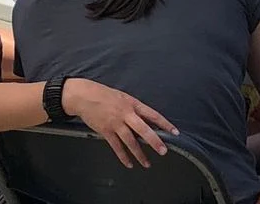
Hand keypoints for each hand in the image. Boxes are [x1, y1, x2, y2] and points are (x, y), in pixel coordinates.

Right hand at [62, 78, 178, 168]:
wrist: (85, 96)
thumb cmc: (105, 95)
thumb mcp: (124, 97)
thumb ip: (135, 109)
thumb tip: (148, 121)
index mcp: (133, 104)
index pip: (153, 115)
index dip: (164, 124)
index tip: (174, 132)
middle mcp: (126, 114)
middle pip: (143, 130)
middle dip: (154, 141)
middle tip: (163, 151)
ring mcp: (115, 124)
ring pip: (130, 141)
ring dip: (139, 154)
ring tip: (147, 164)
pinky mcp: (106, 131)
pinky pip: (116, 147)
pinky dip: (123, 156)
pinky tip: (129, 164)